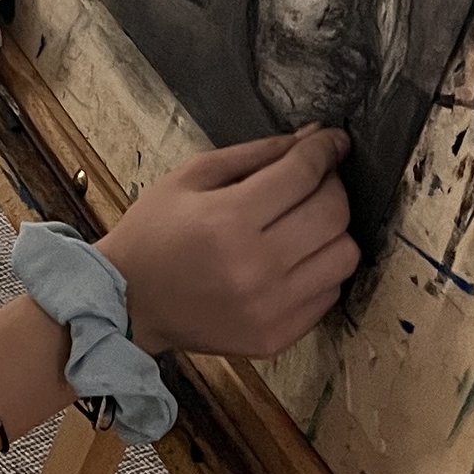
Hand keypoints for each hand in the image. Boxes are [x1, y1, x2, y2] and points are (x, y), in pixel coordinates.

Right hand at [98, 129, 357, 363]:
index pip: (302, 175)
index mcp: (228, 220)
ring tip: (306, 222)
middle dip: (332, 185)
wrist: (128, 302)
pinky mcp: (278, 336)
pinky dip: (320, 269)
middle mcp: (256, 267)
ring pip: (344, 256)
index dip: (325, 150)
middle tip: (315, 179)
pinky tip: (294, 259)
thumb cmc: (154, 232)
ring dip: (333, 230)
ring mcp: (271, 308)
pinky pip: (330, 293)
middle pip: (334, 214)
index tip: (333, 141)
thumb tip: (311, 137)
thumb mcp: (190, 177)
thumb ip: (254, 154)